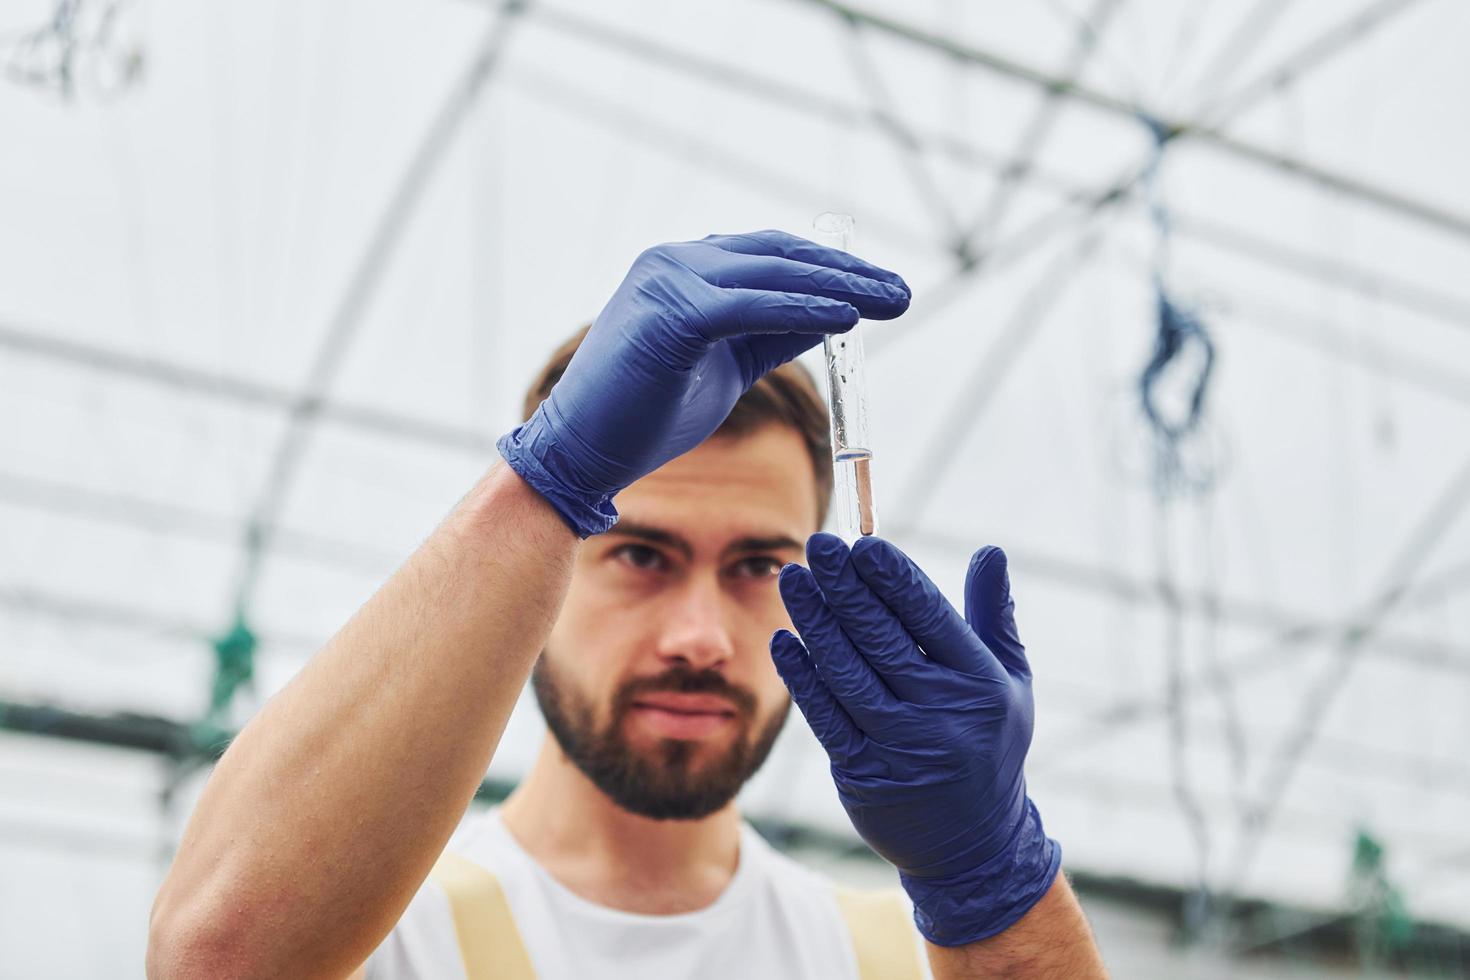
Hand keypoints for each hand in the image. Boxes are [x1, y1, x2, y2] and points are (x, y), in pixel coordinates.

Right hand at [497, 231, 908, 535]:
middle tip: (902, 292)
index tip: (882, 288)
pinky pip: (751, 305)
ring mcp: (667, 280)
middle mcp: (674, 261)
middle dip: (848, 272)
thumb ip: (774, 333)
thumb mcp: (728, 366)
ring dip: (839, 285)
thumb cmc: (647, 415)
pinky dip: (803, 307)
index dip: (832, 269)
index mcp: (684, 269)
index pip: (773, 256)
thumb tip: (836, 313)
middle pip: (779, 257)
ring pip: (771, 274)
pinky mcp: (669, 313)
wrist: (582, 452)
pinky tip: (846, 316)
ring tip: (891, 299)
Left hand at [772, 533, 1059, 945]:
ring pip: (846, 671)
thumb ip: (995, 617)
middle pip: (881, 637)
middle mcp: (941, 714)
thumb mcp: (1010, 684)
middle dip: (845, 587)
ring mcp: (900, 747)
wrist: (974, 846)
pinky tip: (784, 640)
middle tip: (818, 546)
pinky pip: (825, 716)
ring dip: (815, 621)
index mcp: (980, 684)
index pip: (928, 616)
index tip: (862, 544)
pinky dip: (802, 676)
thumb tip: (991, 552)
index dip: (892, 577)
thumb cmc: (990, 745)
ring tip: (793, 579)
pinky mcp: (863, 774)